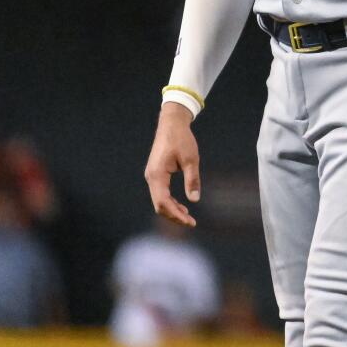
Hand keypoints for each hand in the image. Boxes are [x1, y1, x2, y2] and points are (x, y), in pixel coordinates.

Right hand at [144, 101, 201, 227]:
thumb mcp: (191, 159)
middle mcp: (151, 177)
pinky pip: (160, 193)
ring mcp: (152, 176)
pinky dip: (170, 202)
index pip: (162, 202)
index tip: (190, 221)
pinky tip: (182, 206)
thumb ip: (192, 179)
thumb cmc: (182, 140)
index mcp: (157, 175)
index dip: (175, 214)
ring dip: (172, 210)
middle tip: (191, 223)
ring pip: (159, 200)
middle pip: (159, 204)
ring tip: (188, 217)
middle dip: (174, 215)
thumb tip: (195, 200)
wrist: (172, 124)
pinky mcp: (156, 174)